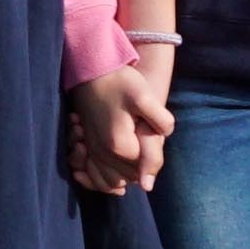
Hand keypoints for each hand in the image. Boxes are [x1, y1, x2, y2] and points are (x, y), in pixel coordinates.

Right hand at [65, 63, 171, 194]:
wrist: (90, 67)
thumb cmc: (120, 80)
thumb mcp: (146, 97)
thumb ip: (161, 124)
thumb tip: (163, 145)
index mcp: (119, 145)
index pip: (144, 167)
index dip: (153, 154)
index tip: (151, 131)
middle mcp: (102, 153)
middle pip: (130, 176)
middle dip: (140, 165)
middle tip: (143, 138)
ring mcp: (92, 151)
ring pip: (112, 180)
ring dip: (124, 175)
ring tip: (133, 155)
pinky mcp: (86, 146)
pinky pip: (96, 175)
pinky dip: (105, 177)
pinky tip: (116, 166)